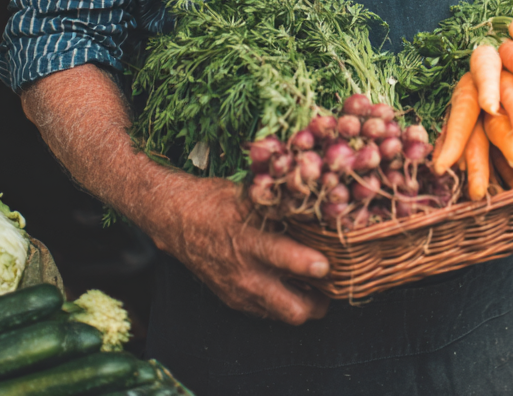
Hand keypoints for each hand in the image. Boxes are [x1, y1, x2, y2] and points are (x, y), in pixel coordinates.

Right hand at [148, 176, 330, 324]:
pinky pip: (269, 312)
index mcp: (248, 240)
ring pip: (286, 316)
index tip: (329, 263)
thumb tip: (319, 206)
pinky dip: (285, 301)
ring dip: (306, 303)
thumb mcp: (249, 196)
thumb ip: (282, 207)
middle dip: (321, 300)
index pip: (284, 259)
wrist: (177, 220)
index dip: (310, 265)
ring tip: (318, 283)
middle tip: (334, 280)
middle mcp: (246, 274)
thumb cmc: (216, 201)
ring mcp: (241, 292)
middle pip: (295, 308)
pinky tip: (293, 282)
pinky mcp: (235, 301)